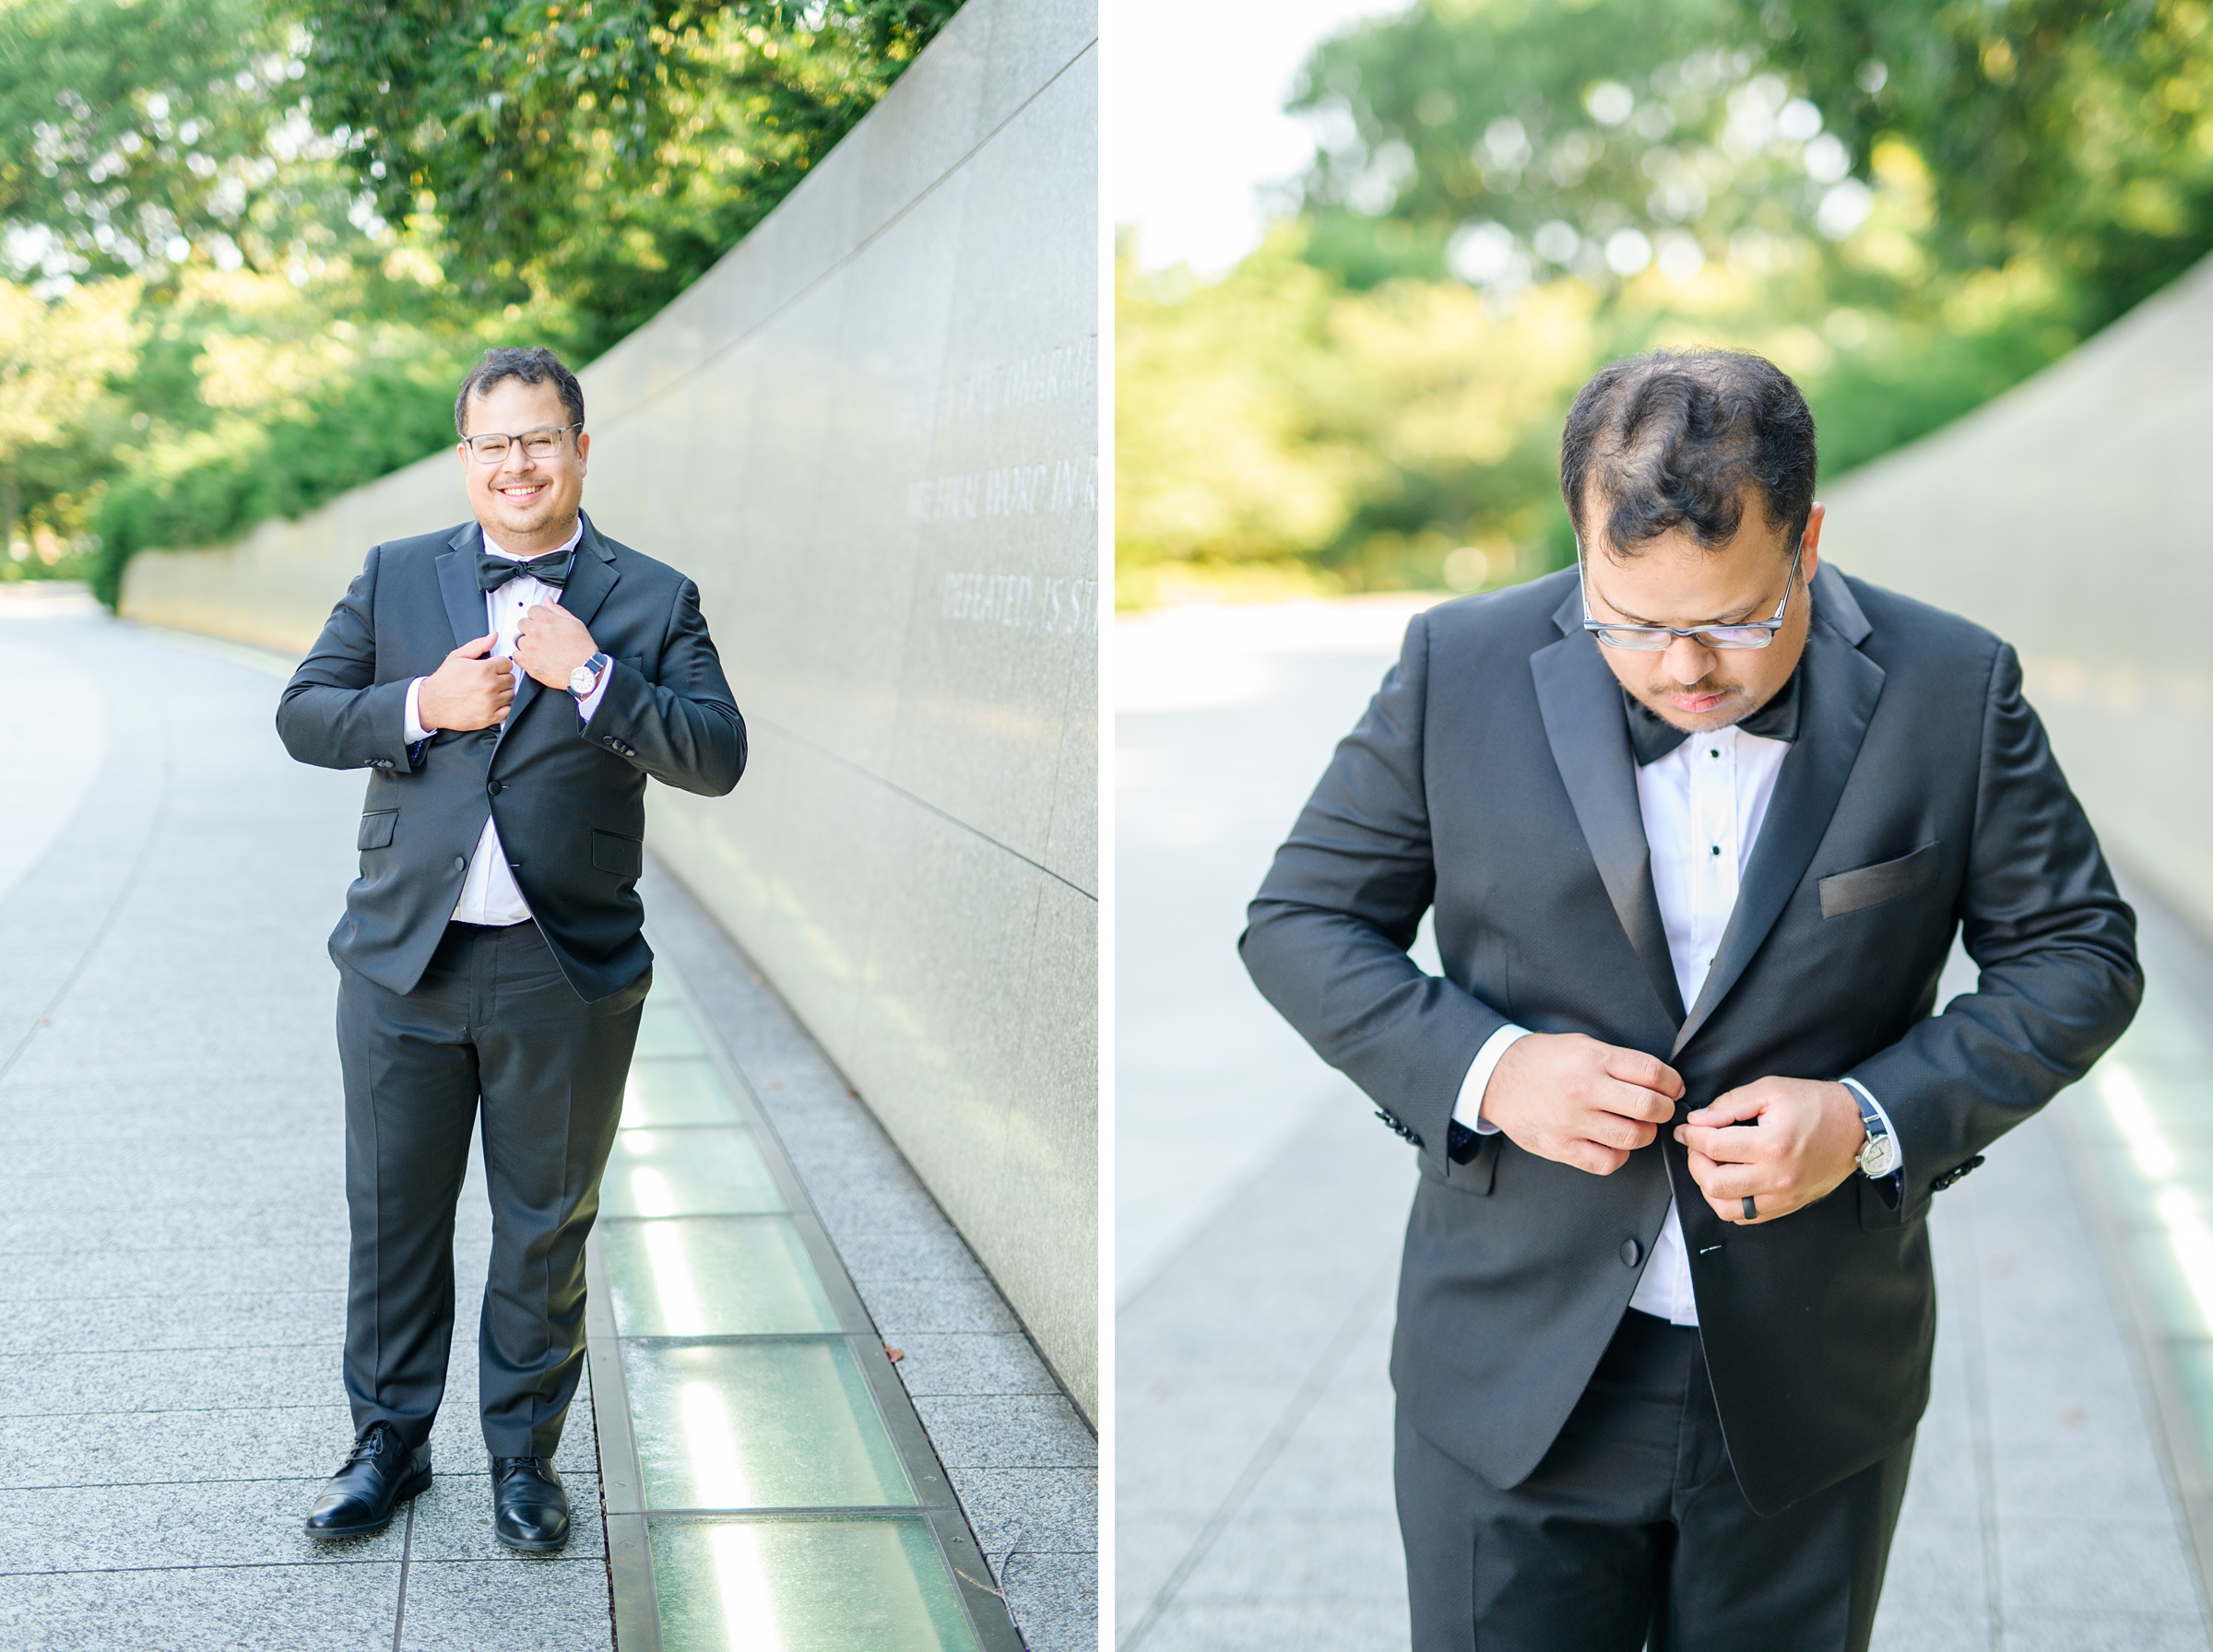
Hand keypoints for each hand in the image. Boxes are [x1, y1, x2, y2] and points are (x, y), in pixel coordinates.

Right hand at [417, 634, 513, 730]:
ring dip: (502, 693)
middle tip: (488, 681)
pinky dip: (503, 708)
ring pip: (511, 694)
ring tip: (488, 692)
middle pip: (510, 679)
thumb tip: (493, 637)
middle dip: (501, 678)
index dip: (499, 665)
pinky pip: (508, 711)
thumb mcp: (457, 657)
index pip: (507, 663)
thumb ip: (478, 645)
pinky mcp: (490, 717)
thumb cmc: (443, 681)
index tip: (493, 669)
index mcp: (484, 670)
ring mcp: (491, 703)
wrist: (432, 703)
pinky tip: (492, 703)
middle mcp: (489, 686)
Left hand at [514, 601, 596, 689]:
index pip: (532, 610)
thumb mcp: (574, 622)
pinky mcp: (527, 662)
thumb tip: (548, 600)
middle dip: (530, 627)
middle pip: (522, 623)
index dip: (538, 616)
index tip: (542, 622)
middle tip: (541, 635)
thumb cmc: (582, 649)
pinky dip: (522, 655)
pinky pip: (515, 655)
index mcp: (545, 620)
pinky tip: (533, 656)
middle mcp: (535, 632)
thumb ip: (557, 609)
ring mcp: (529, 647)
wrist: (583, 670)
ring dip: (526, 641)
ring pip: (518, 639)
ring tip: (539, 648)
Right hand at [1480, 1033, 1683, 1175]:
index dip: (1673, 1084)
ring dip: (1644, 1133)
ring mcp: (1571, 1121)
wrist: (1497, 1078)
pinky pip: (1607, 1161)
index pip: (1652, 1073)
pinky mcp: (1561, 1147)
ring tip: (1637, 1126)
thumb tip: (1659, 1082)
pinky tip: (1613, 1143)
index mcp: (1592, 1058)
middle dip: (1665, 1110)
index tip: (1673, 1089)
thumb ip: (1617, 1061)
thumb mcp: (1581, 1045)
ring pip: (1633, 1137)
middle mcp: (1584, 1089)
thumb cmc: (1543, 1061)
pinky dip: (1619, 1155)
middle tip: (1661, 1109)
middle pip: (1649, 1107)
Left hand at [1674, 1078, 1865, 1224]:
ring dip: (1709, 1188)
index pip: (1714, 1147)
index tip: (1686, 1129)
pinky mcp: (1789, 1205)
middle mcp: (1777, 1176)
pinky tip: (1730, 1181)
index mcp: (1772, 1144)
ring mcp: (1784, 1196)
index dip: (1691, 1136)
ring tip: (1711, 1166)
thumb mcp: (1772, 1090)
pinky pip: (1748, 1217)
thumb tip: (1698, 1120)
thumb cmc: (1816, 1105)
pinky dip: (1730, 1203)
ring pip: (1727, 1209)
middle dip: (1695, 1164)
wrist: (1856, 1127)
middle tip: (1696, 1148)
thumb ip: (1730, 1104)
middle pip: (1715, 1184)